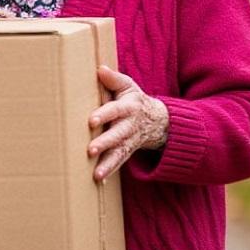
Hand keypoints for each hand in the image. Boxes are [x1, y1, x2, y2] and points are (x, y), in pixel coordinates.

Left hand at [87, 65, 168, 181]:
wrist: (158, 120)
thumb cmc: (134, 99)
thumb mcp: (128, 86)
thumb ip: (114, 79)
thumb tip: (100, 69)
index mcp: (128, 108)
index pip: (115, 110)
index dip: (104, 115)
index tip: (91, 121)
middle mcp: (129, 126)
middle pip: (117, 135)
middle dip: (105, 143)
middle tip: (90, 150)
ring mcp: (130, 141)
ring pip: (119, 153)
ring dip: (108, 164)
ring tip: (96, 174)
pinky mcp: (127, 151)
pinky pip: (119, 163)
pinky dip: (110, 172)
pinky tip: (99, 180)